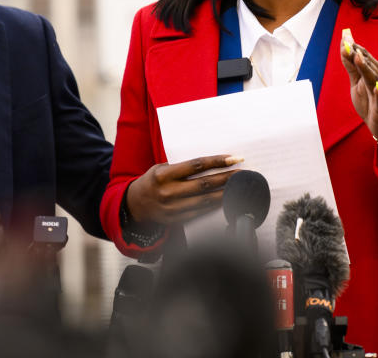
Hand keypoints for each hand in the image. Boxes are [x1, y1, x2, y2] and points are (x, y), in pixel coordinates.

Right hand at [125, 154, 242, 224]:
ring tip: (239, 187)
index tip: (234, 158)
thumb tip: (211, 165)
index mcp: (164, 175)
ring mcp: (173, 208)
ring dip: (225, 193)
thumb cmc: (152, 182)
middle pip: (204, 184)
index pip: (196, 165)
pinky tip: (226, 201)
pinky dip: (215, 207)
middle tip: (243, 173)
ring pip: (205, 201)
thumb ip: (182, 168)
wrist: (135, 205)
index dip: (217, 162)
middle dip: (226, 178)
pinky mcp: (176, 220)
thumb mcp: (161, 168)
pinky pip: (200, 213)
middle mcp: (169, 192)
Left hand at [340, 29, 377, 143]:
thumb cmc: (371, 101)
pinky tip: (376, 88)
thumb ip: (351, 67)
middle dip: (357, 53)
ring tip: (358, 58)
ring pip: (374, 78)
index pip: (362, 55)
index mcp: (373, 71)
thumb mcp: (357, 83)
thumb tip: (343, 49)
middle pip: (368, 63)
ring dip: (367, 68)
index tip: (344, 35)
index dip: (353, 46)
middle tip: (347, 42)